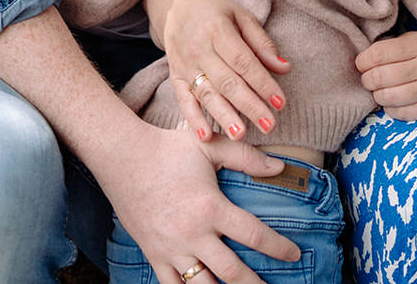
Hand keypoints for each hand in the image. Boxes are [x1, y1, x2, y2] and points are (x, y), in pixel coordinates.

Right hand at [99, 124, 299, 283]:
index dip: (279, 248)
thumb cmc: (167, 148)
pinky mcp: (154, 255)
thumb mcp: (209, 146)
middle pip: (233, 273)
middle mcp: (193, 234)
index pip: (254, 235)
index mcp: (211, 207)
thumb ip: (246, 156)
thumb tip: (279, 166)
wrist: (122, 157)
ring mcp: (172, 249)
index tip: (294, 255)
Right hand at [149, 0, 289, 140]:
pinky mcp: (174, 76)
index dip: (262, 82)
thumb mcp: (241, 17)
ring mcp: (185, 65)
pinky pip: (183, 100)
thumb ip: (261, 43)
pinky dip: (193, 120)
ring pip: (206, 95)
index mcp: (218, 31)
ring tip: (241, 135)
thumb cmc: (215, 11)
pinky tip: (206, 137)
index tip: (280, 102)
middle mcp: (199, 49)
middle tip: (269, 125)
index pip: (243, 61)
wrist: (175, 5)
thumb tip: (284, 68)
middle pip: (227, 82)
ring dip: (224, 117)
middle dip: (249, 105)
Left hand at [356, 31, 416, 119]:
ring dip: (378, 96)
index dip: (363, 61)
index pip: (379, 54)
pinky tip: (393, 103)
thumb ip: (396, 46)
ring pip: (388, 97)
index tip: (361, 64)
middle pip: (380, 77)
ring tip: (380, 91)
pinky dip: (391, 110)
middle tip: (368, 80)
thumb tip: (364, 58)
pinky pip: (402, 114)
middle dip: (367, 80)